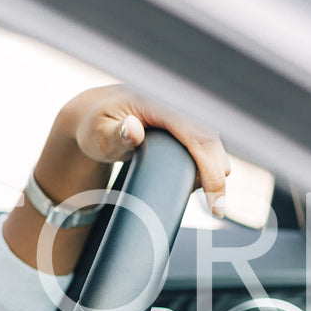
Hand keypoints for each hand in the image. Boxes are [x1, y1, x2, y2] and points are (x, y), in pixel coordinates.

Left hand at [58, 84, 230, 214]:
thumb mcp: (99, 134)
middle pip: (211, 139)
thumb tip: (135, 129)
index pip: (196, 135)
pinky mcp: (182, 120)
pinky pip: (203, 140)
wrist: (93, 115)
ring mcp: (180, 111)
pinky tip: (195, 180)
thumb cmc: (95, 127)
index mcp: (157, 103)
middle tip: (214, 207)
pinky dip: (206, 162)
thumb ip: (116, 134)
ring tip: (204, 195)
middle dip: (217, 175)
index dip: (210, 168)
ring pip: (211, 141)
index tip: (215, 199)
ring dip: (213, 169)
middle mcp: (174, 103)